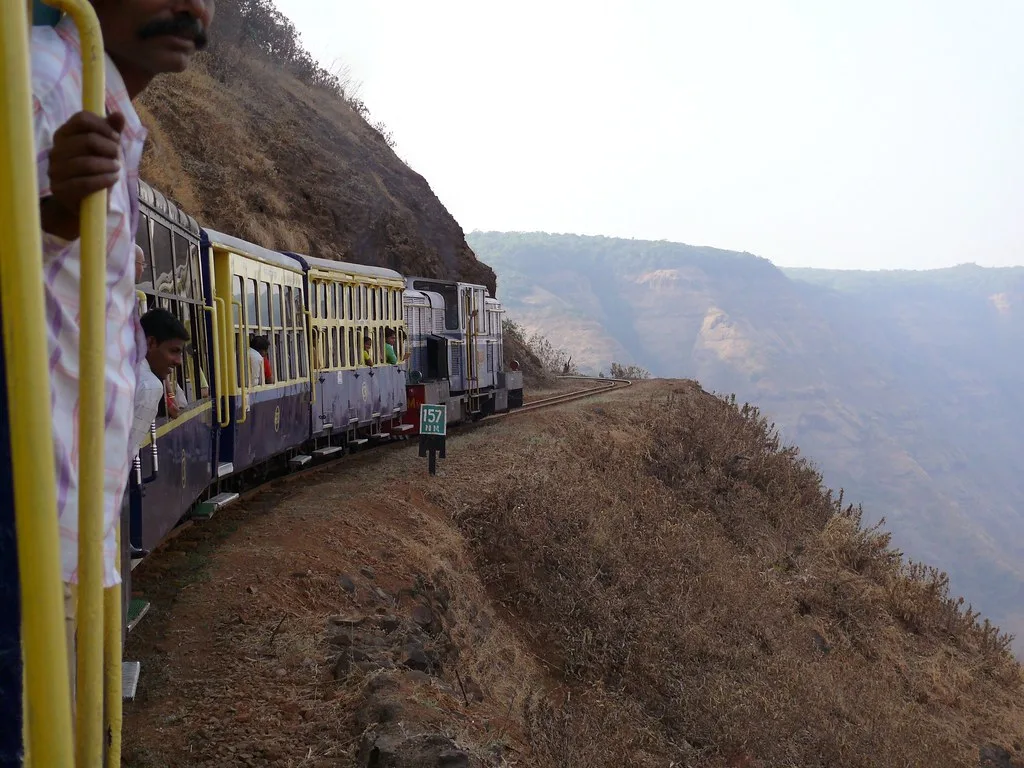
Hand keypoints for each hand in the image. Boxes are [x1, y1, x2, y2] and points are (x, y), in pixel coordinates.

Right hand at [41, 111, 124, 240]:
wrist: (84, 202)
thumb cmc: (95, 171)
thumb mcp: (106, 150)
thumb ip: (111, 132)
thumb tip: (118, 115)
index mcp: (64, 134)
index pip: (82, 119)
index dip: (103, 126)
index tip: (116, 138)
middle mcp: (56, 150)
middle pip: (87, 140)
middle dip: (110, 148)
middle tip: (118, 156)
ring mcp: (55, 170)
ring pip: (86, 163)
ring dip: (108, 165)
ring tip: (116, 169)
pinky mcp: (60, 190)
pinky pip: (84, 183)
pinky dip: (104, 180)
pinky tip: (112, 179)